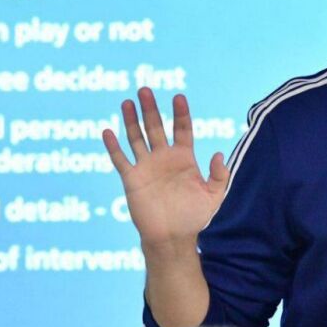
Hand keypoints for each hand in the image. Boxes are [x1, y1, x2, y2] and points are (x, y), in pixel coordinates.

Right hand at [102, 88, 229, 253]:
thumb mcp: (213, 195)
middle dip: (151, 108)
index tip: (179, 96)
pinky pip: (121, 160)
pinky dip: (113, 146)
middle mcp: (164, 158)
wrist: (172, 237)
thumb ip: (219, 175)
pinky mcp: (132, 179)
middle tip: (145, 89)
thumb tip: (218, 154)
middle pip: (156, 127)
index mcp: (184, 158)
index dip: (181, 113)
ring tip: (127, 101)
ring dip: (131, 120)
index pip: (182, 129)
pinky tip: (107, 131)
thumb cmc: (194, 217)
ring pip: (137, 138)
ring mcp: (147, 167)